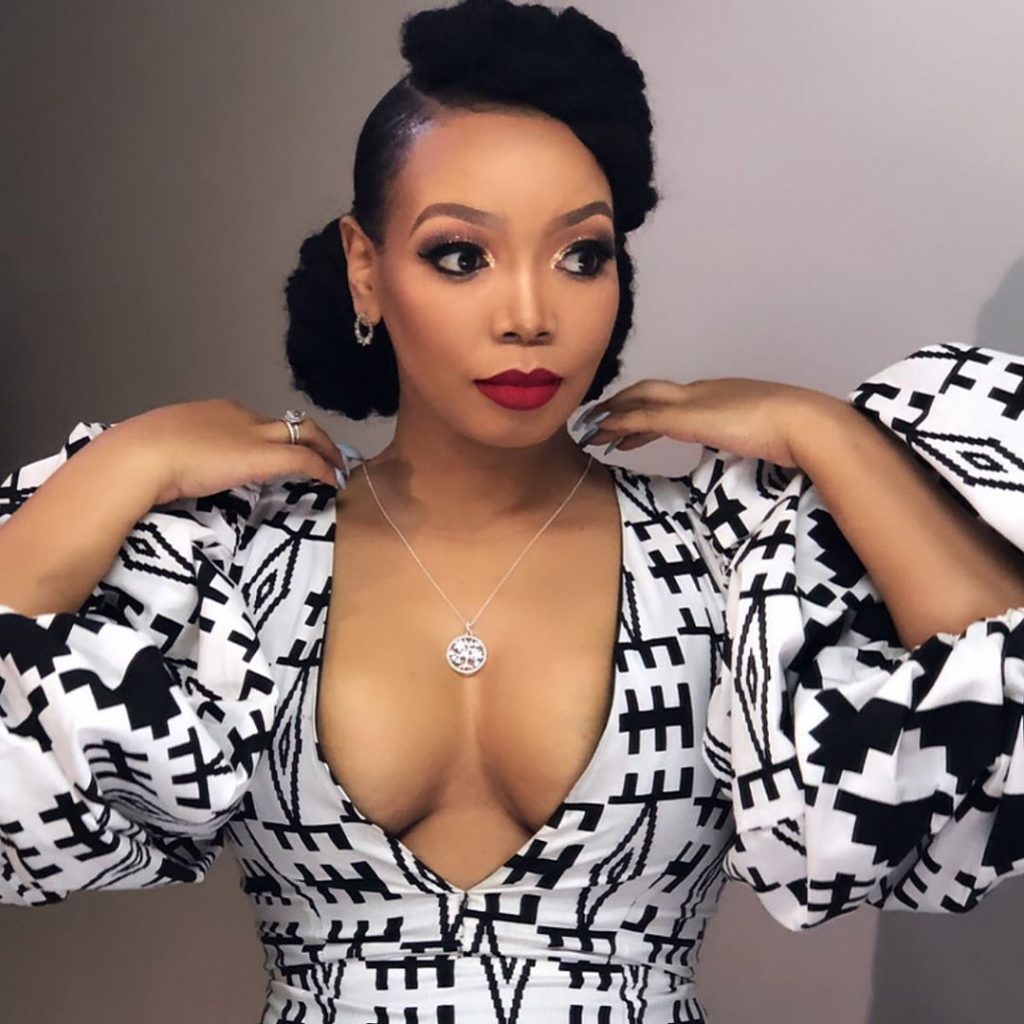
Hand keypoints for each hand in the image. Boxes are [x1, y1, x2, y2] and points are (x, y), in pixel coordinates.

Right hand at [102, 399, 349, 505]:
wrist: (141, 456)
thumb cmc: (140, 456)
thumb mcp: (161, 449)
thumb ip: (178, 454)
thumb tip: (175, 471)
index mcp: (213, 413)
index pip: (254, 422)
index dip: (272, 437)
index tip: (281, 451)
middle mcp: (239, 416)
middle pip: (284, 423)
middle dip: (309, 437)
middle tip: (327, 454)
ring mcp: (253, 435)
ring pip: (302, 433)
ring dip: (323, 450)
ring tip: (337, 467)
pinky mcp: (263, 457)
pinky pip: (304, 459)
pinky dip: (322, 468)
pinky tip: (332, 481)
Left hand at [573, 377, 840, 468]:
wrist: (804, 423)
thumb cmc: (796, 433)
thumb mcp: (764, 437)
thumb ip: (748, 442)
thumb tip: (746, 455)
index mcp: (722, 395)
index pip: (676, 399)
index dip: (652, 409)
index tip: (633, 426)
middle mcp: (703, 391)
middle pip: (651, 393)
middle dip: (624, 406)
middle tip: (600, 422)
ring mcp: (692, 401)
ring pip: (639, 401)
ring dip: (612, 414)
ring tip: (592, 429)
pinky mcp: (685, 417)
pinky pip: (640, 418)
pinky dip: (617, 423)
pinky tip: (601, 432)